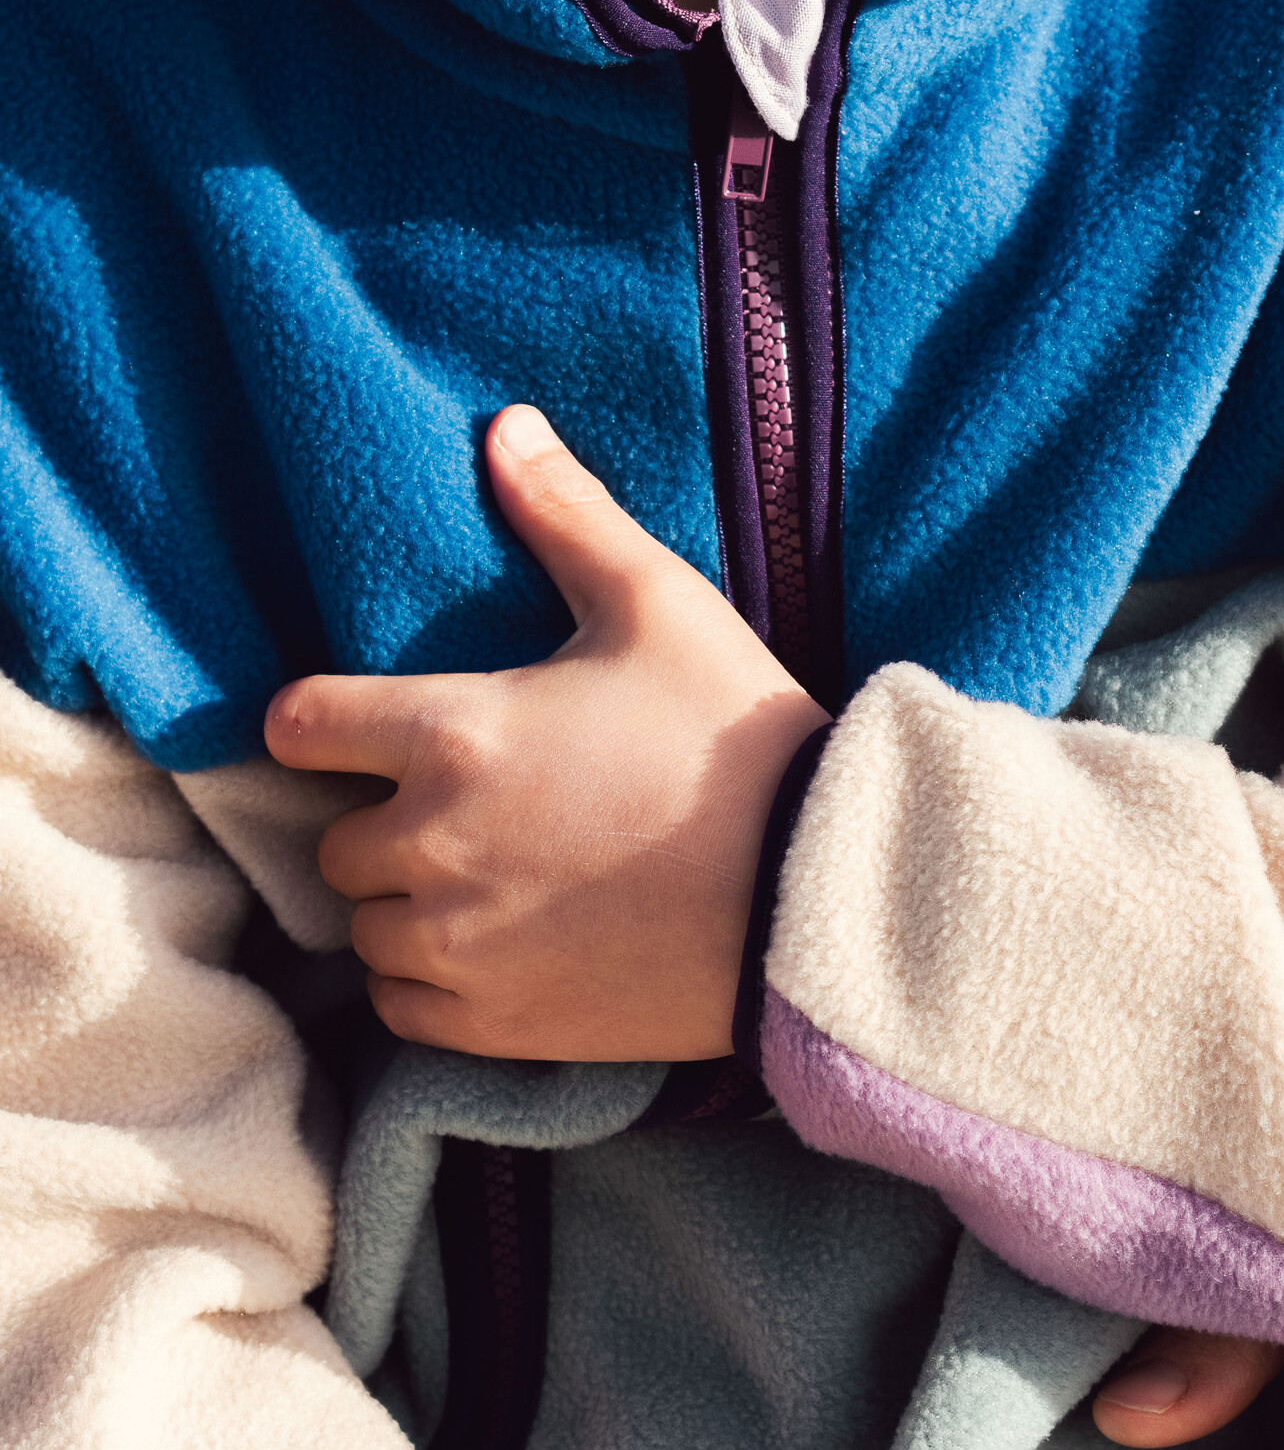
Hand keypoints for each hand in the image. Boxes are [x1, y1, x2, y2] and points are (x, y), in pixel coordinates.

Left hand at [264, 406, 827, 1061]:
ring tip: (480, 891)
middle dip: (379, 827)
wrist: (817, 898)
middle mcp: (432, 846)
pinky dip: (428, 987)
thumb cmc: (737, 740)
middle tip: (459, 815)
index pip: (299, 725)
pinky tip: (491, 957)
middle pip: (334, 846)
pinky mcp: (498, 1024)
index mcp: (451, 735)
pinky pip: (403, 1010)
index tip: (344, 731)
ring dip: (403, 912)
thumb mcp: (661, 606)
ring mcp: (460, 945)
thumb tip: (504, 426)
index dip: (313, 721)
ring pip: (366, 935)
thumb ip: (568, 516)